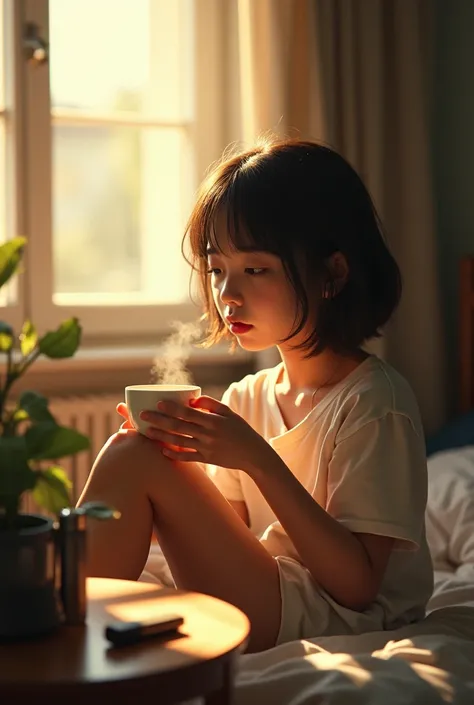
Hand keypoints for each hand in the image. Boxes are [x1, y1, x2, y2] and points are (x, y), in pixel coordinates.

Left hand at [117, 396, 272, 472]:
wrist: (254, 454)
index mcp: (213, 421)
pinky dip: (174, 455)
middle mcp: (208, 435)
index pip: (188, 413)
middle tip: (142, 415)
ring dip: (161, 436)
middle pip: (179, 427)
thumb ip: (210, 404)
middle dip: (159, 420)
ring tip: (147, 431)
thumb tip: (191, 399)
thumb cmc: (241, 430)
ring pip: (179, 442)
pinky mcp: (207, 460)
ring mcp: (206, 448)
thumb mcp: (229, 413)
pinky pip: (187, 457)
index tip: (157, 403)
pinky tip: (162, 451)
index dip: (172, 408)